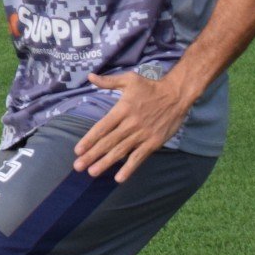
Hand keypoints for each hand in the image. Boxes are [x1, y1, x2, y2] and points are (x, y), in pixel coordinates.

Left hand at [72, 69, 195, 181]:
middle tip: (78, 166)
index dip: (89, 139)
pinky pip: (139, 157)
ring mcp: (142, 134)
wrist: (177, 95)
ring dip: (106, 163)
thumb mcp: (129, 80)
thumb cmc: (151, 87)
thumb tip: (89, 76)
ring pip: (121, 151)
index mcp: (122, 109)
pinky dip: (129, 168)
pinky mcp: (154, 142)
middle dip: (92, 155)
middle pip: (108, 142)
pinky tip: (119, 178)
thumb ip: (108, 81)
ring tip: (92, 172)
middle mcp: (131, 124)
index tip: (77, 150)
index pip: (102, 127)